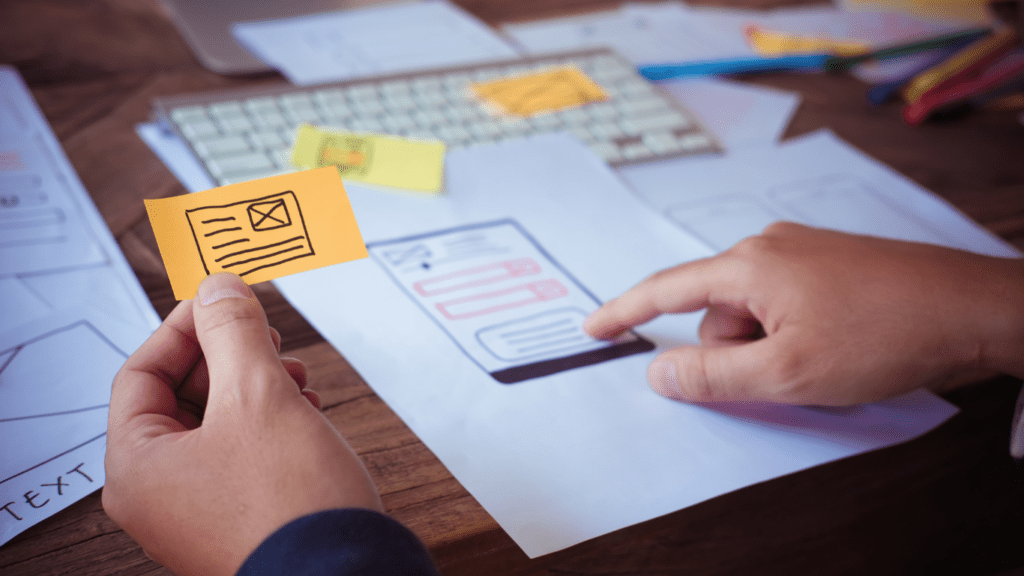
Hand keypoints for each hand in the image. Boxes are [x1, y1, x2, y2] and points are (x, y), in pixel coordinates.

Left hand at [103, 273, 381, 575]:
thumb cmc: (291, 504)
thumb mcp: (259, 394)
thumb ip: (233, 331)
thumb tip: (217, 287)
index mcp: (138, 468)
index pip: (141, 372)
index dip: (184, 327)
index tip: (223, 301)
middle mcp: (158, 496)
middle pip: (178, 397)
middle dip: (227, 357)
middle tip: (264, 336)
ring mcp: (196, 512)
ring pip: (214, 424)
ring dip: (253, 386)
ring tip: (294, 376)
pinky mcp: (237, 518)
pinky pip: (238, 454)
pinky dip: (267, 422)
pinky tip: (303, 409)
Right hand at [585, 222, 1023, 405]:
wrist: (973, 308)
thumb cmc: (883, 336)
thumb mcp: (788, 371)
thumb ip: (712, 375)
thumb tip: (656, 371)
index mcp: (748, 264)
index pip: (666, 289)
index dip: (624, 312)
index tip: (592, 328)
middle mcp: (768, 247)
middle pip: (716, 312)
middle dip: (734, 352)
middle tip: (786, 374)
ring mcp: (801, 251)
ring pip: (753, 313)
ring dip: (768, 347)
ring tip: (822, 362)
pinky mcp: (827, 263)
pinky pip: (783, 304)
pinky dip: (791, 334)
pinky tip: (834, 348)